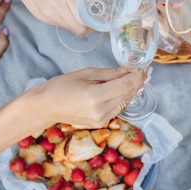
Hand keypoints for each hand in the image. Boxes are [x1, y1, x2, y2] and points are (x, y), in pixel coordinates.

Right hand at [13, 0, 87, 35]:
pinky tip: (63, 11)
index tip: (97, 20)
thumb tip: (93, 6)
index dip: (93, 23)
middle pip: (78, 28)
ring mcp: (48, 14)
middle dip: (87, 27)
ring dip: (76, 24)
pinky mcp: (42, 18)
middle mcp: (57, 7)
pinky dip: (65, 21)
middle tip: (90, 21)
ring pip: (69, 28)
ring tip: (76, 14)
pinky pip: (59, 25)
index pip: (84, 20)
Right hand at [24, 67, 145, 128]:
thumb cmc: (62, 86)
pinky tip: (125, 87)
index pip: (126, 85)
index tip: (144, 66)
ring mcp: (101, 120)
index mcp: (96, 97)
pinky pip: (118, 108)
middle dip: (138, 81)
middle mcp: (101, 111)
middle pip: (128, 94)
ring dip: (132, 89)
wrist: (45, 107)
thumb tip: (130, 69)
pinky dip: (123, 97)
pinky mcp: (100, 123)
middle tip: (145, 70)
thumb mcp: (87, 73)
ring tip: (138, 76)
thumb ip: (111, 73)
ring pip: (125, 102)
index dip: (137, 75)